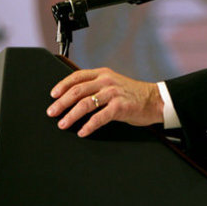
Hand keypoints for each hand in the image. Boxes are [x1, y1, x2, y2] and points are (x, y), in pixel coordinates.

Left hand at [46, 67, 163, 136]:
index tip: (52, 95)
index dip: (62, 85)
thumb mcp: (113, 83)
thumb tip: (74, 96)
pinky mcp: (120, 107)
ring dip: (71, 115)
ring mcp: (114, 93)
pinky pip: (100, 117)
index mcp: (103, 74)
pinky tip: (82, 132)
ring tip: (63, 124)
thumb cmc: (132, 94)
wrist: (155, 100)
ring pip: (86, 103)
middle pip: (78, 90)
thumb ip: (97, 86)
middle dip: (62, 102)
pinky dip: (89, 125)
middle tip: (52, 112)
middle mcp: (107, 81)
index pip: (77, 76)